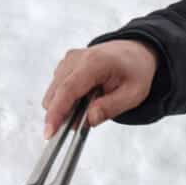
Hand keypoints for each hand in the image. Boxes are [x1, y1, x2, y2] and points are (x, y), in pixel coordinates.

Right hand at [41, 40, 158, 138]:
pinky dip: (68, 100)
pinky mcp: (64, 66)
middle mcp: (75, 59)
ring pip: (54, 93)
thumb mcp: (134, 94)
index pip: (69, 90)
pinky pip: (58, 89)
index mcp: (94, 63)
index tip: (50, 131)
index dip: (57, 112)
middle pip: (56, 93)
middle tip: (81, 126)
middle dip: (62, 114)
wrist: (133, 52)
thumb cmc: (135, 71)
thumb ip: (111, 107)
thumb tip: (89, 119)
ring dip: (67, 107)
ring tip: (92, 106)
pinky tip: (86, 100)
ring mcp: (67, 61)